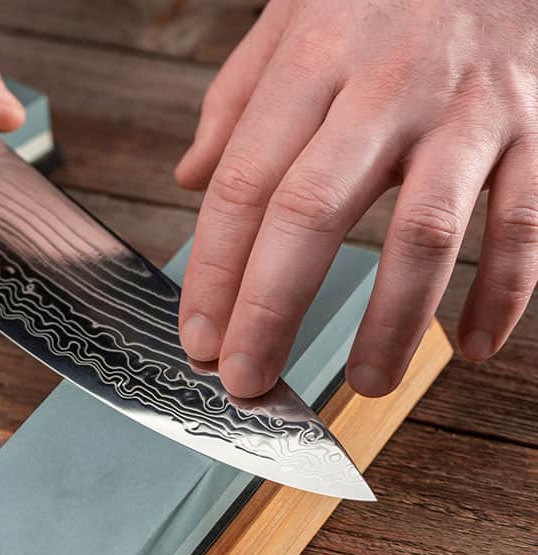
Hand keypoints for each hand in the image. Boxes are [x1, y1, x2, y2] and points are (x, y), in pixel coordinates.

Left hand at [174, 0, 537, 396]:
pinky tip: (476, 345)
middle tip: (248, 380)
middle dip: (272, 309)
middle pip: (314, 214)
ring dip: (393, 321)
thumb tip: (188, 177)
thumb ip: (236, 99)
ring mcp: (467, 111)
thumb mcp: (293, 14)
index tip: (199, 338)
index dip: (215, 271)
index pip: (246, 184)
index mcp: (313, 61)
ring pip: (425, 232)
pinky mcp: (537, 127)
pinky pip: (525, 223)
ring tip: (365, 382)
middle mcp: (386, 88)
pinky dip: (506, 291)